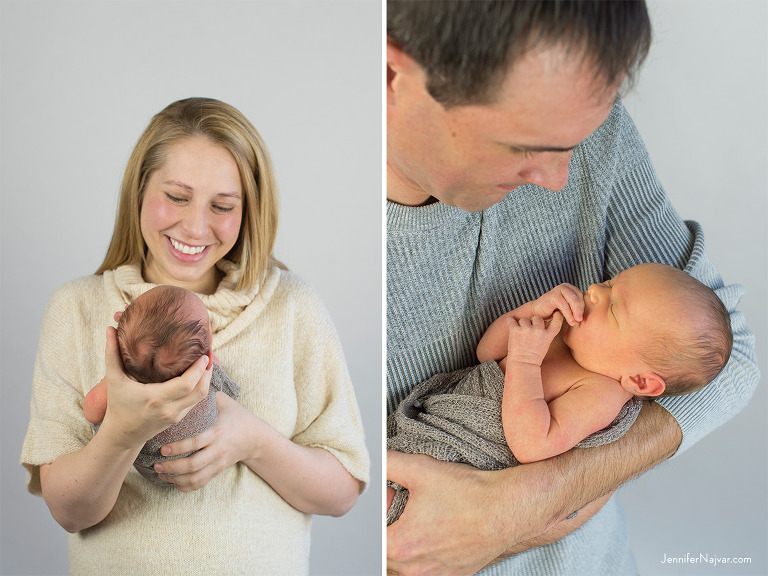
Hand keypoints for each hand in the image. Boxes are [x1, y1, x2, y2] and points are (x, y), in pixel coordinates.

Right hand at [100, 326, 211, 449]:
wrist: (122, 436)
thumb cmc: (117, 406)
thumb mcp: (114, 381)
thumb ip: (112, 355)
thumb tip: (109, 329)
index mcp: (155, 398)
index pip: (187, 384)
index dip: (199, 369)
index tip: (203, 354)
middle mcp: (169, 409)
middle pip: (200, 390)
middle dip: (208, 371)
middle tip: (209, 354)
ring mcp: (176, 416)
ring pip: (201, 397)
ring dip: (207, 379)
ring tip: (206, 362)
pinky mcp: (179, 419)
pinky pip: (196, 402)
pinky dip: (200, 388)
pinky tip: (199, 375)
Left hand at [154, 392, 254, 491]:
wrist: (257, 438)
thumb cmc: (239, 417)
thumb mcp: (226, 403)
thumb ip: (208, 395)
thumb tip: (188, 383)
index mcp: (218, 432)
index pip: (195, 443)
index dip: (178, 448)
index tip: (162, 448)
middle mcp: (218, 450)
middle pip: (193, 465)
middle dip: (172, 467)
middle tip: (157, 464)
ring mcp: (218, 463)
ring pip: (195, 478)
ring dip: (175, 479)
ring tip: (161, 474)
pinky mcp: (218, 471)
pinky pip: (200, 484)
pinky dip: (185, 486)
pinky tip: (173, 481)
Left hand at [388, 450, 561, 575]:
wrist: (507, 509)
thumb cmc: (469, 494)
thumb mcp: (420, 469)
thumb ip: (388, 463)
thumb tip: (373, 459)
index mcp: (400, 546)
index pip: (373, 533)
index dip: (381, 511)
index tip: (393, 496)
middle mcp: (415, 569)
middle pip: (387, 550)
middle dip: (392, 527)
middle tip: (409, 504)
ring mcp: (435, 575)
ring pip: (407, 563)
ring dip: (409, 542)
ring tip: (424, 517)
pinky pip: (429, 568)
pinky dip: (428, 552)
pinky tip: (440, 530)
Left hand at [506, 311, 563, 365]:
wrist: (523, 365)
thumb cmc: (534, 356)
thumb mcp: (545, 344)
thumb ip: (546, 332)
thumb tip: (543, 321)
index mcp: (548, 335)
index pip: (557, 320)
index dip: (557, 315)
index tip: (555, 312)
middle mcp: (539, 330)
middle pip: (537, 318)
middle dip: (533, 322)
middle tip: (529, 332)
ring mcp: (527, 330)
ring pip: (524, 319)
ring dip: (521, 325)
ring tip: (520, 336)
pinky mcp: (515, 330)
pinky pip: (511, 320)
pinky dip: (510, 320)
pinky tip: (510, 322)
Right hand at [530, 283, 583, 325]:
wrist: (537, 314)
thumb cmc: (554, 313)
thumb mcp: (569, 309)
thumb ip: (578, 308)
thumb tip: (594, 314)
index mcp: (571, 289)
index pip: (582, 296)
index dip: (585, 307)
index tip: (586, 318)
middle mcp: (565, 287)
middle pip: (578, 296)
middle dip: (581, 309)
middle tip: (582, 320)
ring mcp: (558, 289)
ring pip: (572, 299)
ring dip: (576, 311)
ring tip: (577, 321)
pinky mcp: (552, 295)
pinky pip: (563, 304)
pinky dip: (568, 313)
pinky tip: (570, 321)